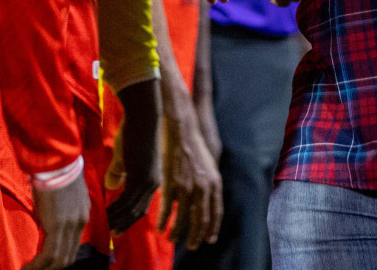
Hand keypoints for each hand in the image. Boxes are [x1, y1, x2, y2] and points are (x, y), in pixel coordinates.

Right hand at [23, 174, 88, 269]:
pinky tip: (26, 268)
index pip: (73, 246)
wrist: (56, 161)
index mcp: (83, 216)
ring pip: (59, 259)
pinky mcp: (56, 226)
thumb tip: (46, 226)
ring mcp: (70, 226)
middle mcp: (80, 223)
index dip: (60, 258)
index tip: (45, 263)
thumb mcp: (63, 196)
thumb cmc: (55, 173)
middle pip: (68, 257)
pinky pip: (48, 254)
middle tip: (36, 269)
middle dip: (52, 268)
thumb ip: (60, 213)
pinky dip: (37, 265)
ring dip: (43, 269)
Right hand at [106, 80, 160, 234]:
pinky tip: (105, 213)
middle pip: (138, 211)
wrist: (142, 116)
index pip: (140, 206)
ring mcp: (148, 180)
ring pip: (132, 208)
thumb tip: (111, 186)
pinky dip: (116, 208)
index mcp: (151, 179)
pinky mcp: (141, 175)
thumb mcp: (125, 156)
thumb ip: (120, 172)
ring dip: (118, 218)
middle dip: (124, 224)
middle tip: (111, 234)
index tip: (116, 227)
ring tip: (105, 226)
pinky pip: (127, 199)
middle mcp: (153, 183)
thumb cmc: (133, 132)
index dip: (128, 218)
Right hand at [157, 97, 222, 249]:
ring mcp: (187, 186)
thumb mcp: (209, 166)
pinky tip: (159, 227)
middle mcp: (204, 187)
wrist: (182, 130)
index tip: (209, 240)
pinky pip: (167, 209)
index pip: (216, 212)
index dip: (212, 228)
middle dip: (196, 236)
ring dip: (178, 232)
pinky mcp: (172, 183)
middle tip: (191, 246)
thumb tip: (206, 201)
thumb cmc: (195, 146)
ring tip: (173, 240)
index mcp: (215, 183)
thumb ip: (209, 184)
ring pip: (183, 218)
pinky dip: (163, 220)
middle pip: (201, 219)